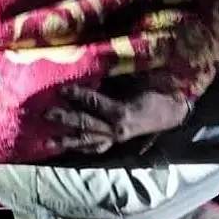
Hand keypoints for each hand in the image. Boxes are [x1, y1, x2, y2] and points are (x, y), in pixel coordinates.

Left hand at [47, 85, 190, 152]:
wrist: (173, 110)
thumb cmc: (156, 91)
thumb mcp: (137, 80)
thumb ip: (114, 78)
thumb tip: (93, 70)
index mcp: (122, 112)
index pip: (94, 103)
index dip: (76, 95)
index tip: (60, 89)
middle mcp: (116, 129)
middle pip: (84, 124)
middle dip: (63, 118)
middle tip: (45, 113)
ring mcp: (115, 138)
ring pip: (87, 140)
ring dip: (66, 140)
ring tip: (46, 141)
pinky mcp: (116, 142)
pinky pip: (96, 148)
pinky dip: (82, 148)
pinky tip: (67, 148)